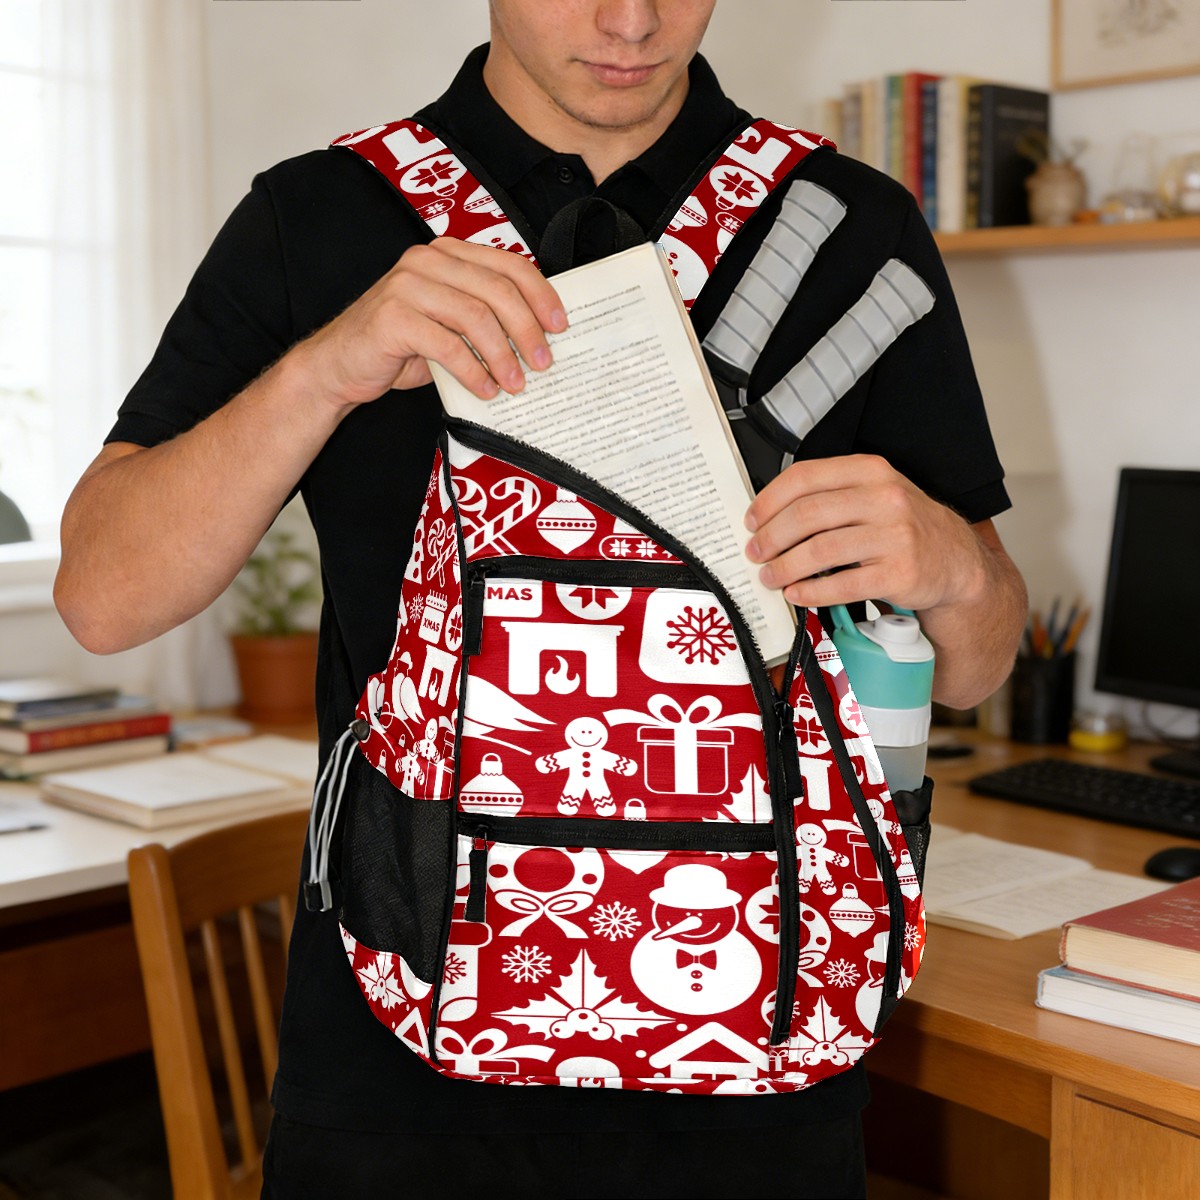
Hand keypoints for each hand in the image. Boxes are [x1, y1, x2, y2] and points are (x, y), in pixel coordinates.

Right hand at [297, 237, 566, 409]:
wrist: (339, 366)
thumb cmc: (400, 346)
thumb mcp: (448, 324)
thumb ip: (483, 318)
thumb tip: (538, 338)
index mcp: (447, 254)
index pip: (507, 265)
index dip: (540, 295)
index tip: (560, 326)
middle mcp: (427, 261)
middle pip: (497, 290)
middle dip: (527, 330)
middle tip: (543, 362)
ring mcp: (407, 286)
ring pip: (475, 317)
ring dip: (503, 356)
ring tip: (516, 383)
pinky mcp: (392, 317)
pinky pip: (447, 345)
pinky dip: (473, 372)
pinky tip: (485, 391)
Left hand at [743, 454, 985, 613]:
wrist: (955, 560)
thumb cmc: (904, 527)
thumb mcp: (874, 494)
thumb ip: (830, 495)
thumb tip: (770, 515)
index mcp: (870, 471)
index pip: (806, 477)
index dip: (769, 500)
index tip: (752, 520)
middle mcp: (884, 498)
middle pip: (808, 514)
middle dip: (772, 537)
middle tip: (756, 552)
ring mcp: (894, 535)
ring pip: (821, 550)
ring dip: (785, 567)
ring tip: (771, 576)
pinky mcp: (899, 573)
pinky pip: (842, 584)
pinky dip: (811, 592)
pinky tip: (797, 594)